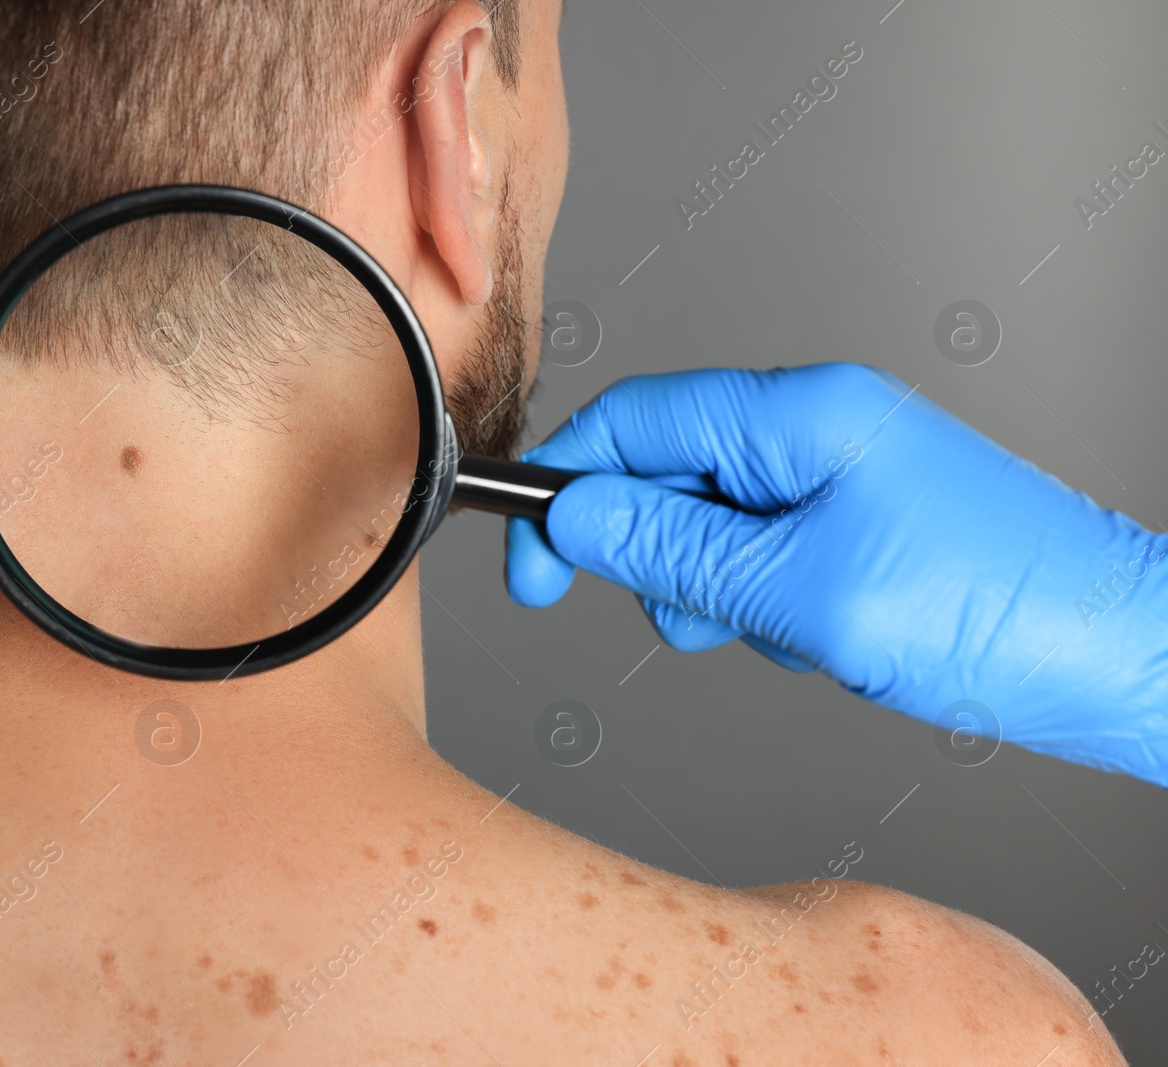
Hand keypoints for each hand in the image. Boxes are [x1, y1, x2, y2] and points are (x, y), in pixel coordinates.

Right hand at [507, 364, 1167, 786]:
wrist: (1124, 658)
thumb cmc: (994, 615)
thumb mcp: (801, 594)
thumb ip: (675, 554)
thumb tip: (574, 521)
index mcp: (802, 415)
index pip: (637, 421)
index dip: (567, 488)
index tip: (532, 563)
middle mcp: (818, 427)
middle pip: (668, 470)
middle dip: (653, 553)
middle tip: (688, 617)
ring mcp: (843, 472)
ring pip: (712, 521)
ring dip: (714, 588)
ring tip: (780, 630)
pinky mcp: (861, 518)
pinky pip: (765, 551)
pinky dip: (765, 601)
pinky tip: (819, 634)